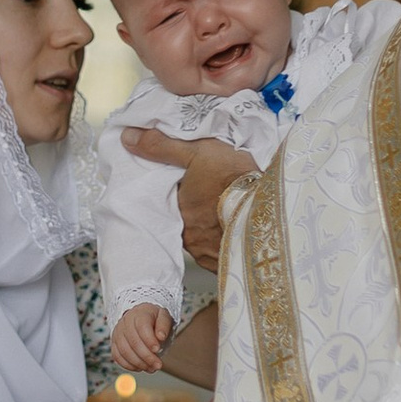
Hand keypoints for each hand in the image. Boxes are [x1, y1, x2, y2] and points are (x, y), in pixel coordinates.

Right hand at [109, 303, 172, 372]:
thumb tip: (161, 337)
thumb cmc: (153, 319)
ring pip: (125, 351)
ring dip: (139, 363)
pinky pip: (117, 357)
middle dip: (147, 357)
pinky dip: (129, 365)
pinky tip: (140, 367)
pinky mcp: (114, 343)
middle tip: (157, 365)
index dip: (150, 340)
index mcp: (139, 314)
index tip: (158, 349)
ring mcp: (118, 333)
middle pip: (133, 342)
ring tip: (151, 368)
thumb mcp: (164, 317)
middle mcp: (125, 322)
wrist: (141, 318)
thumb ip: (164, 325)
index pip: (142, 327)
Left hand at [120, 132, 256, 269]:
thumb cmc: (234, 180)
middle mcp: (190, 239)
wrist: (272, 207)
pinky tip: (234, 230)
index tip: (186, 186)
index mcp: (179, 212)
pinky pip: (220, 253)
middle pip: (185, 224)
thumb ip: (161, 146)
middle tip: (208, 199)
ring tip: (223, 213)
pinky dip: (225, 242)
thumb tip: (128, 139)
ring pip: (203, 240)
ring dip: (209, 229)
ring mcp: (210, 255)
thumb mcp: (197, 151)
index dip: (177, 194)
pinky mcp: (230, 262)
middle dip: (193, 213)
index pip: (168, 204)